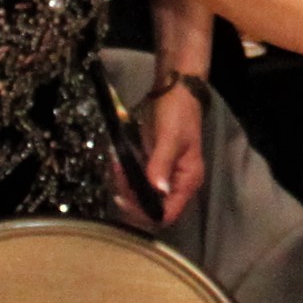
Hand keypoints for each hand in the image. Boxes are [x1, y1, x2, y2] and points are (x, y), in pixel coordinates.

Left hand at [126, 78, 205, 225]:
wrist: (174, 89)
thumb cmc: (177, 112)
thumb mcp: (170, 136)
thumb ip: (162, 164)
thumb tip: (157, 190)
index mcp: (187, 181)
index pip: (167, 214)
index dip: (145, 212)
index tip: (125, 197)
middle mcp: (177, 184)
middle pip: (151, 208)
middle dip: (130, 197)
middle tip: (116, 175)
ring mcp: (163, 175)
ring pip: (140, 195)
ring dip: (124, 185)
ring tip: (114, 165)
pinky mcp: (152, 166)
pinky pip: (136, 181)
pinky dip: (124, 176)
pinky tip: (116, 163)